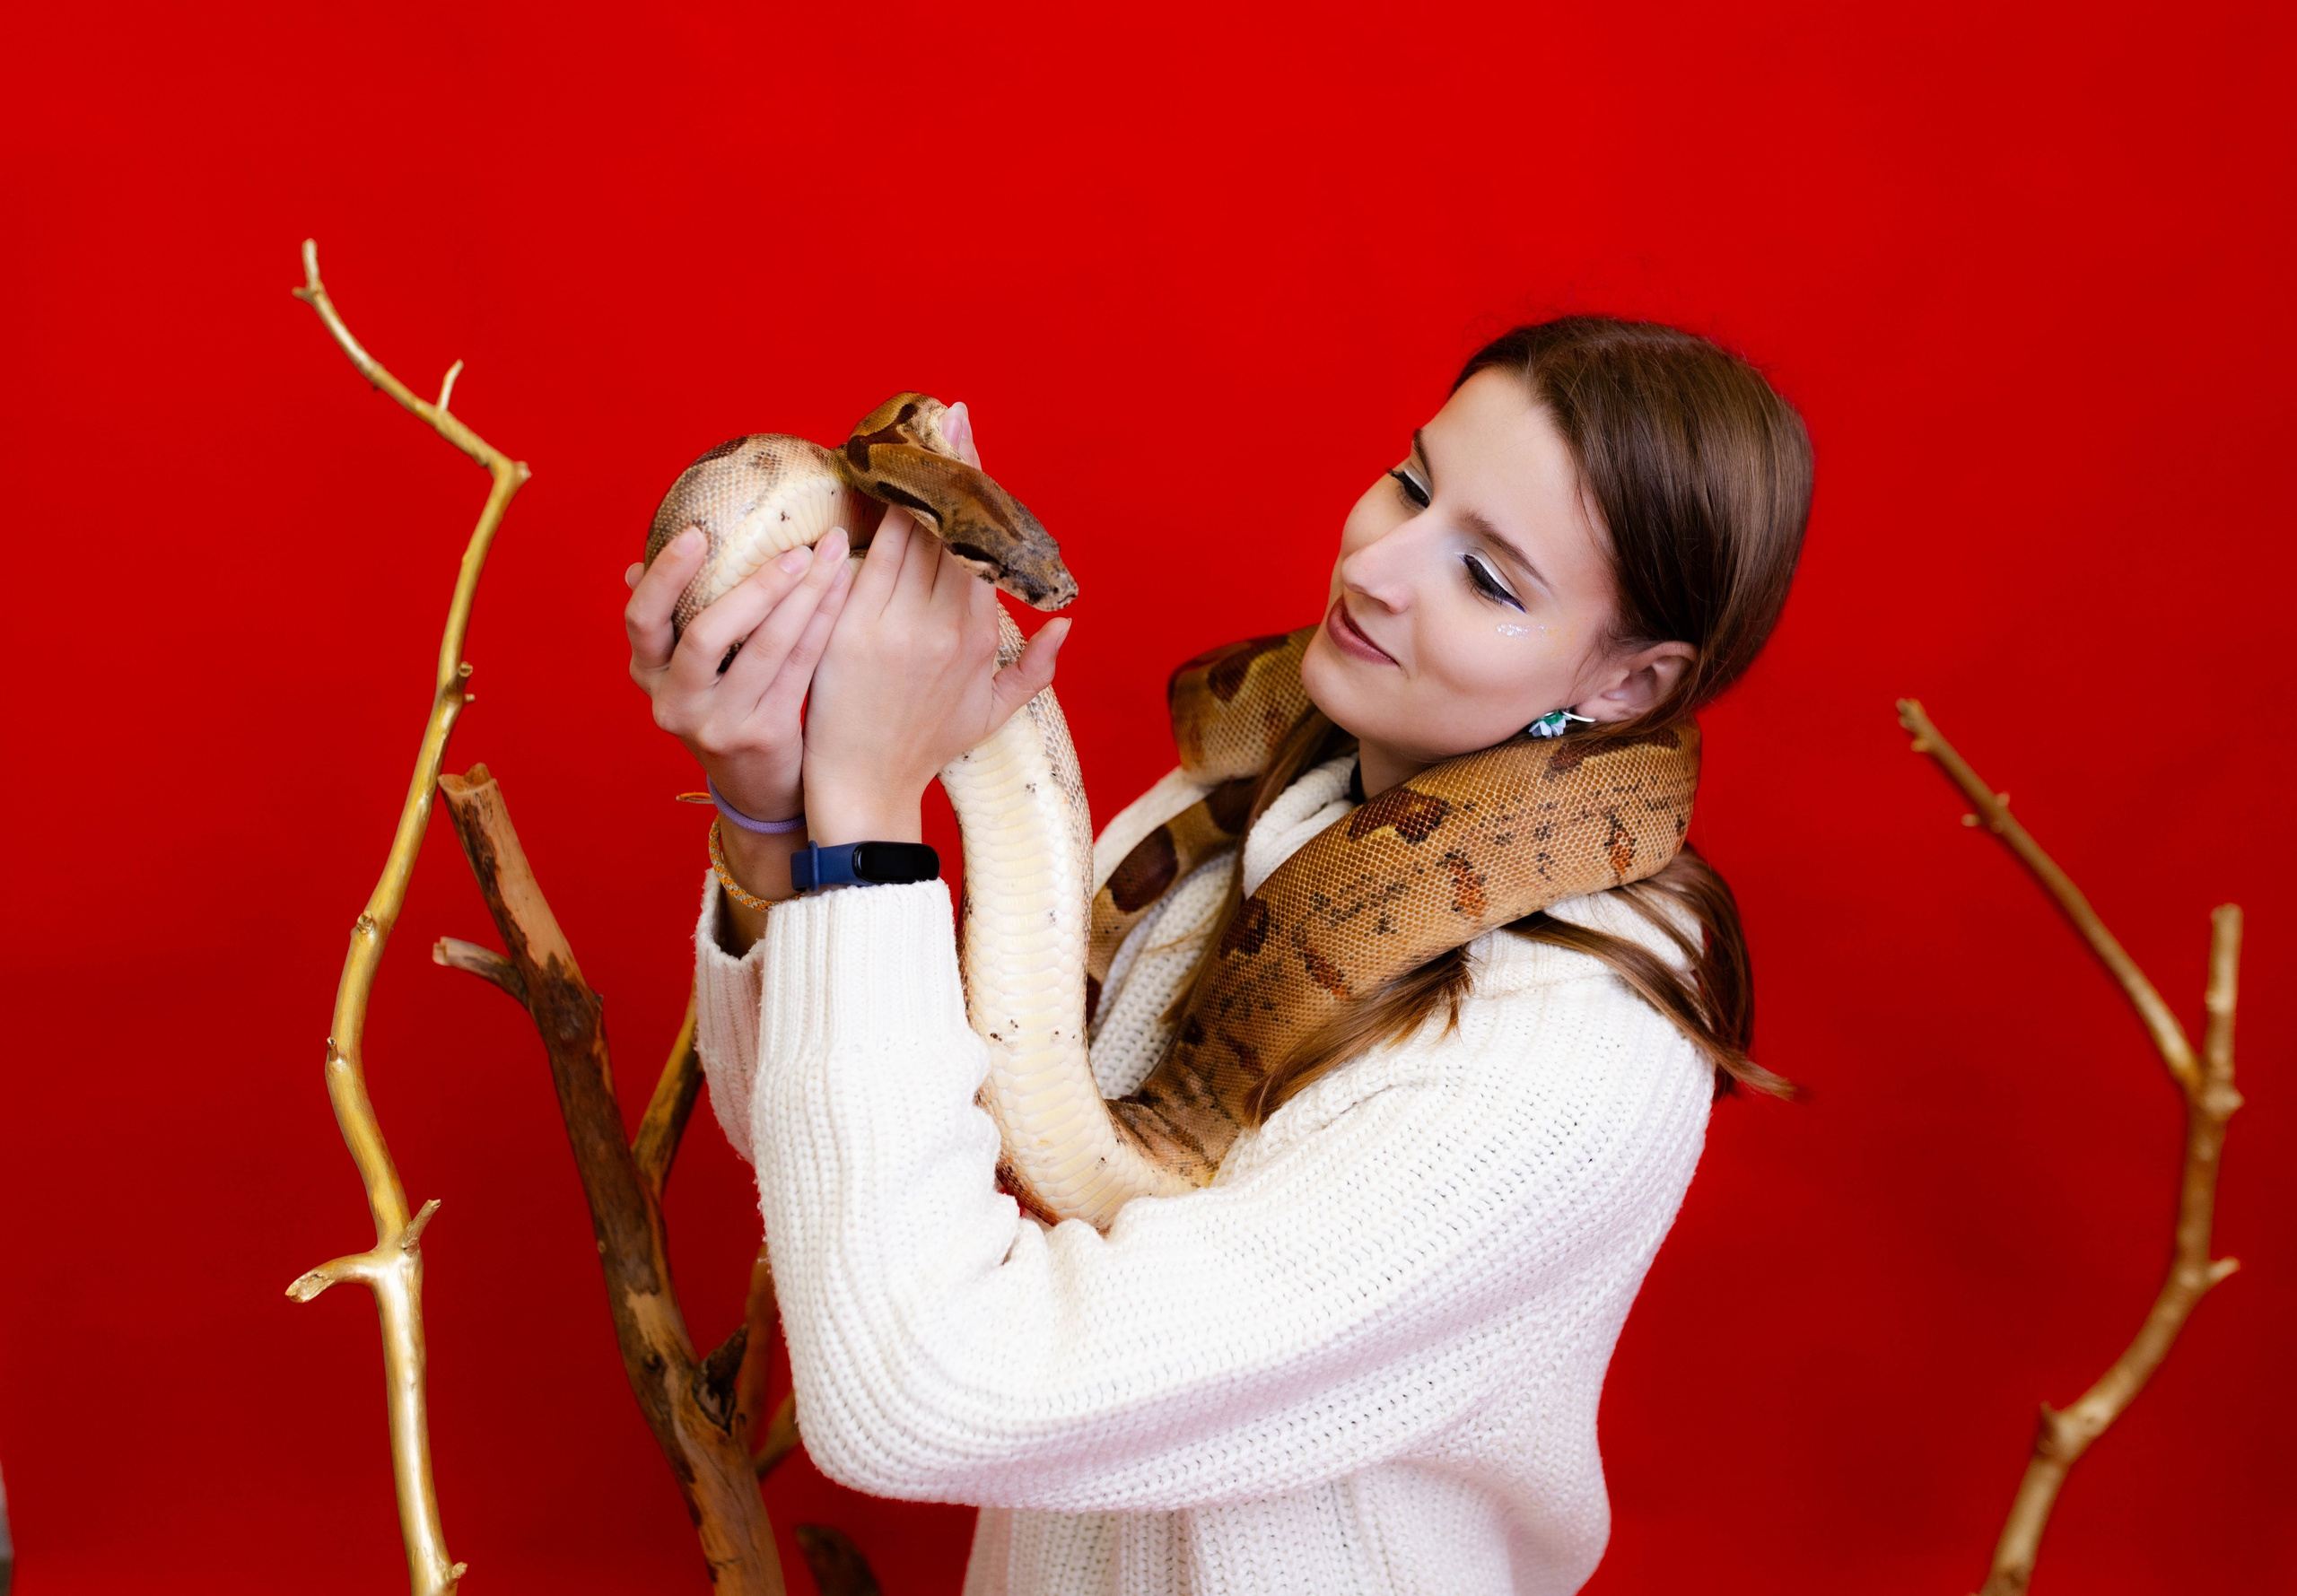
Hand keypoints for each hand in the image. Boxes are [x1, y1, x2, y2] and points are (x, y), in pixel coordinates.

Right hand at [624, 523, 855, 825]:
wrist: (757, 788)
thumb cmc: (725, 706)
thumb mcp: (686, 671)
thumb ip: (669, 622)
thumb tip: (638, 566)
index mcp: (648, 675)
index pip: (641, 620)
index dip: (666, 575)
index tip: (696, 532)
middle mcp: (675, 704)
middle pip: (704, 635)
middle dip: (754, 585)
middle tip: (796, 547)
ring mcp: (718, 725)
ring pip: (763, 648)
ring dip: (802, 595)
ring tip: (830, 555)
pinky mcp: (765, 736)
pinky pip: (799, 666)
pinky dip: (823, 622)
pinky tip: (842, 589)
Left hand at [802, 405, 1069, 843]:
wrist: (866, 784)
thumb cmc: (926, 746)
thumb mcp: (992, 712)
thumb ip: (1035, 669)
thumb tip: (1066, 623)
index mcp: (977, 637)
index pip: (978, 545)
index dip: (975, 490)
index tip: (970, 441)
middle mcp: (941, 626)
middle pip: (945, 529)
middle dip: (945, 468)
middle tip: (942, 416)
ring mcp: (893, 627)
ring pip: (903, 538)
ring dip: (903, 484)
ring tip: (903, 437)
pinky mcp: (849, 631)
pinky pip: (860, 562)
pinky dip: (863, 523)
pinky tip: (863, 486)